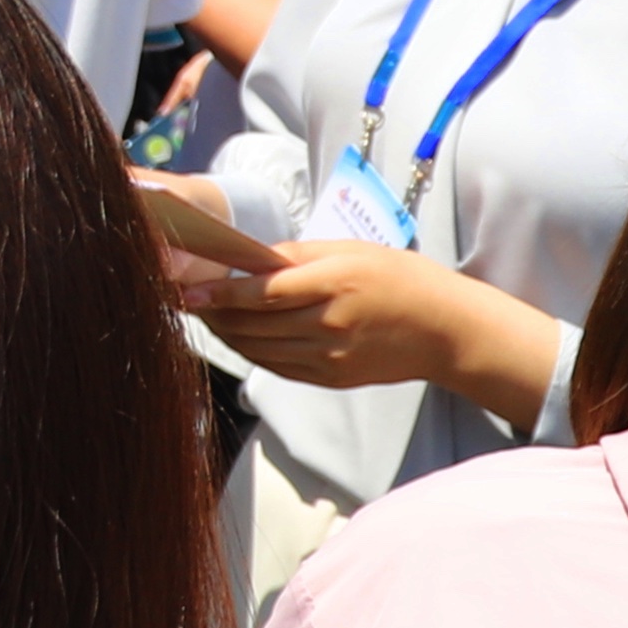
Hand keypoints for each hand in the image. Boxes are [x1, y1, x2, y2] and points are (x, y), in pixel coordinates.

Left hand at [168, 232, 565, 432]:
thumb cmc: (398, 278)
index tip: (183, 291)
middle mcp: (328, 324)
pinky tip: (237, 336)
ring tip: (205, 315)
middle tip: (185, 298)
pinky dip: (251, 352)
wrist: (444, 329)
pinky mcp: (330, 377)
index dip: (217, 294)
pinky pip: (277, 367)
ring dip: (226, 334)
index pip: (261, 293)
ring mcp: (329, 357)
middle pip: (252, 324)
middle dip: (212, 313)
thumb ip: (297, 256)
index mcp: (333, 284)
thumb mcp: (350, 250)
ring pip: (258, 349)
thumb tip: (247, 259)